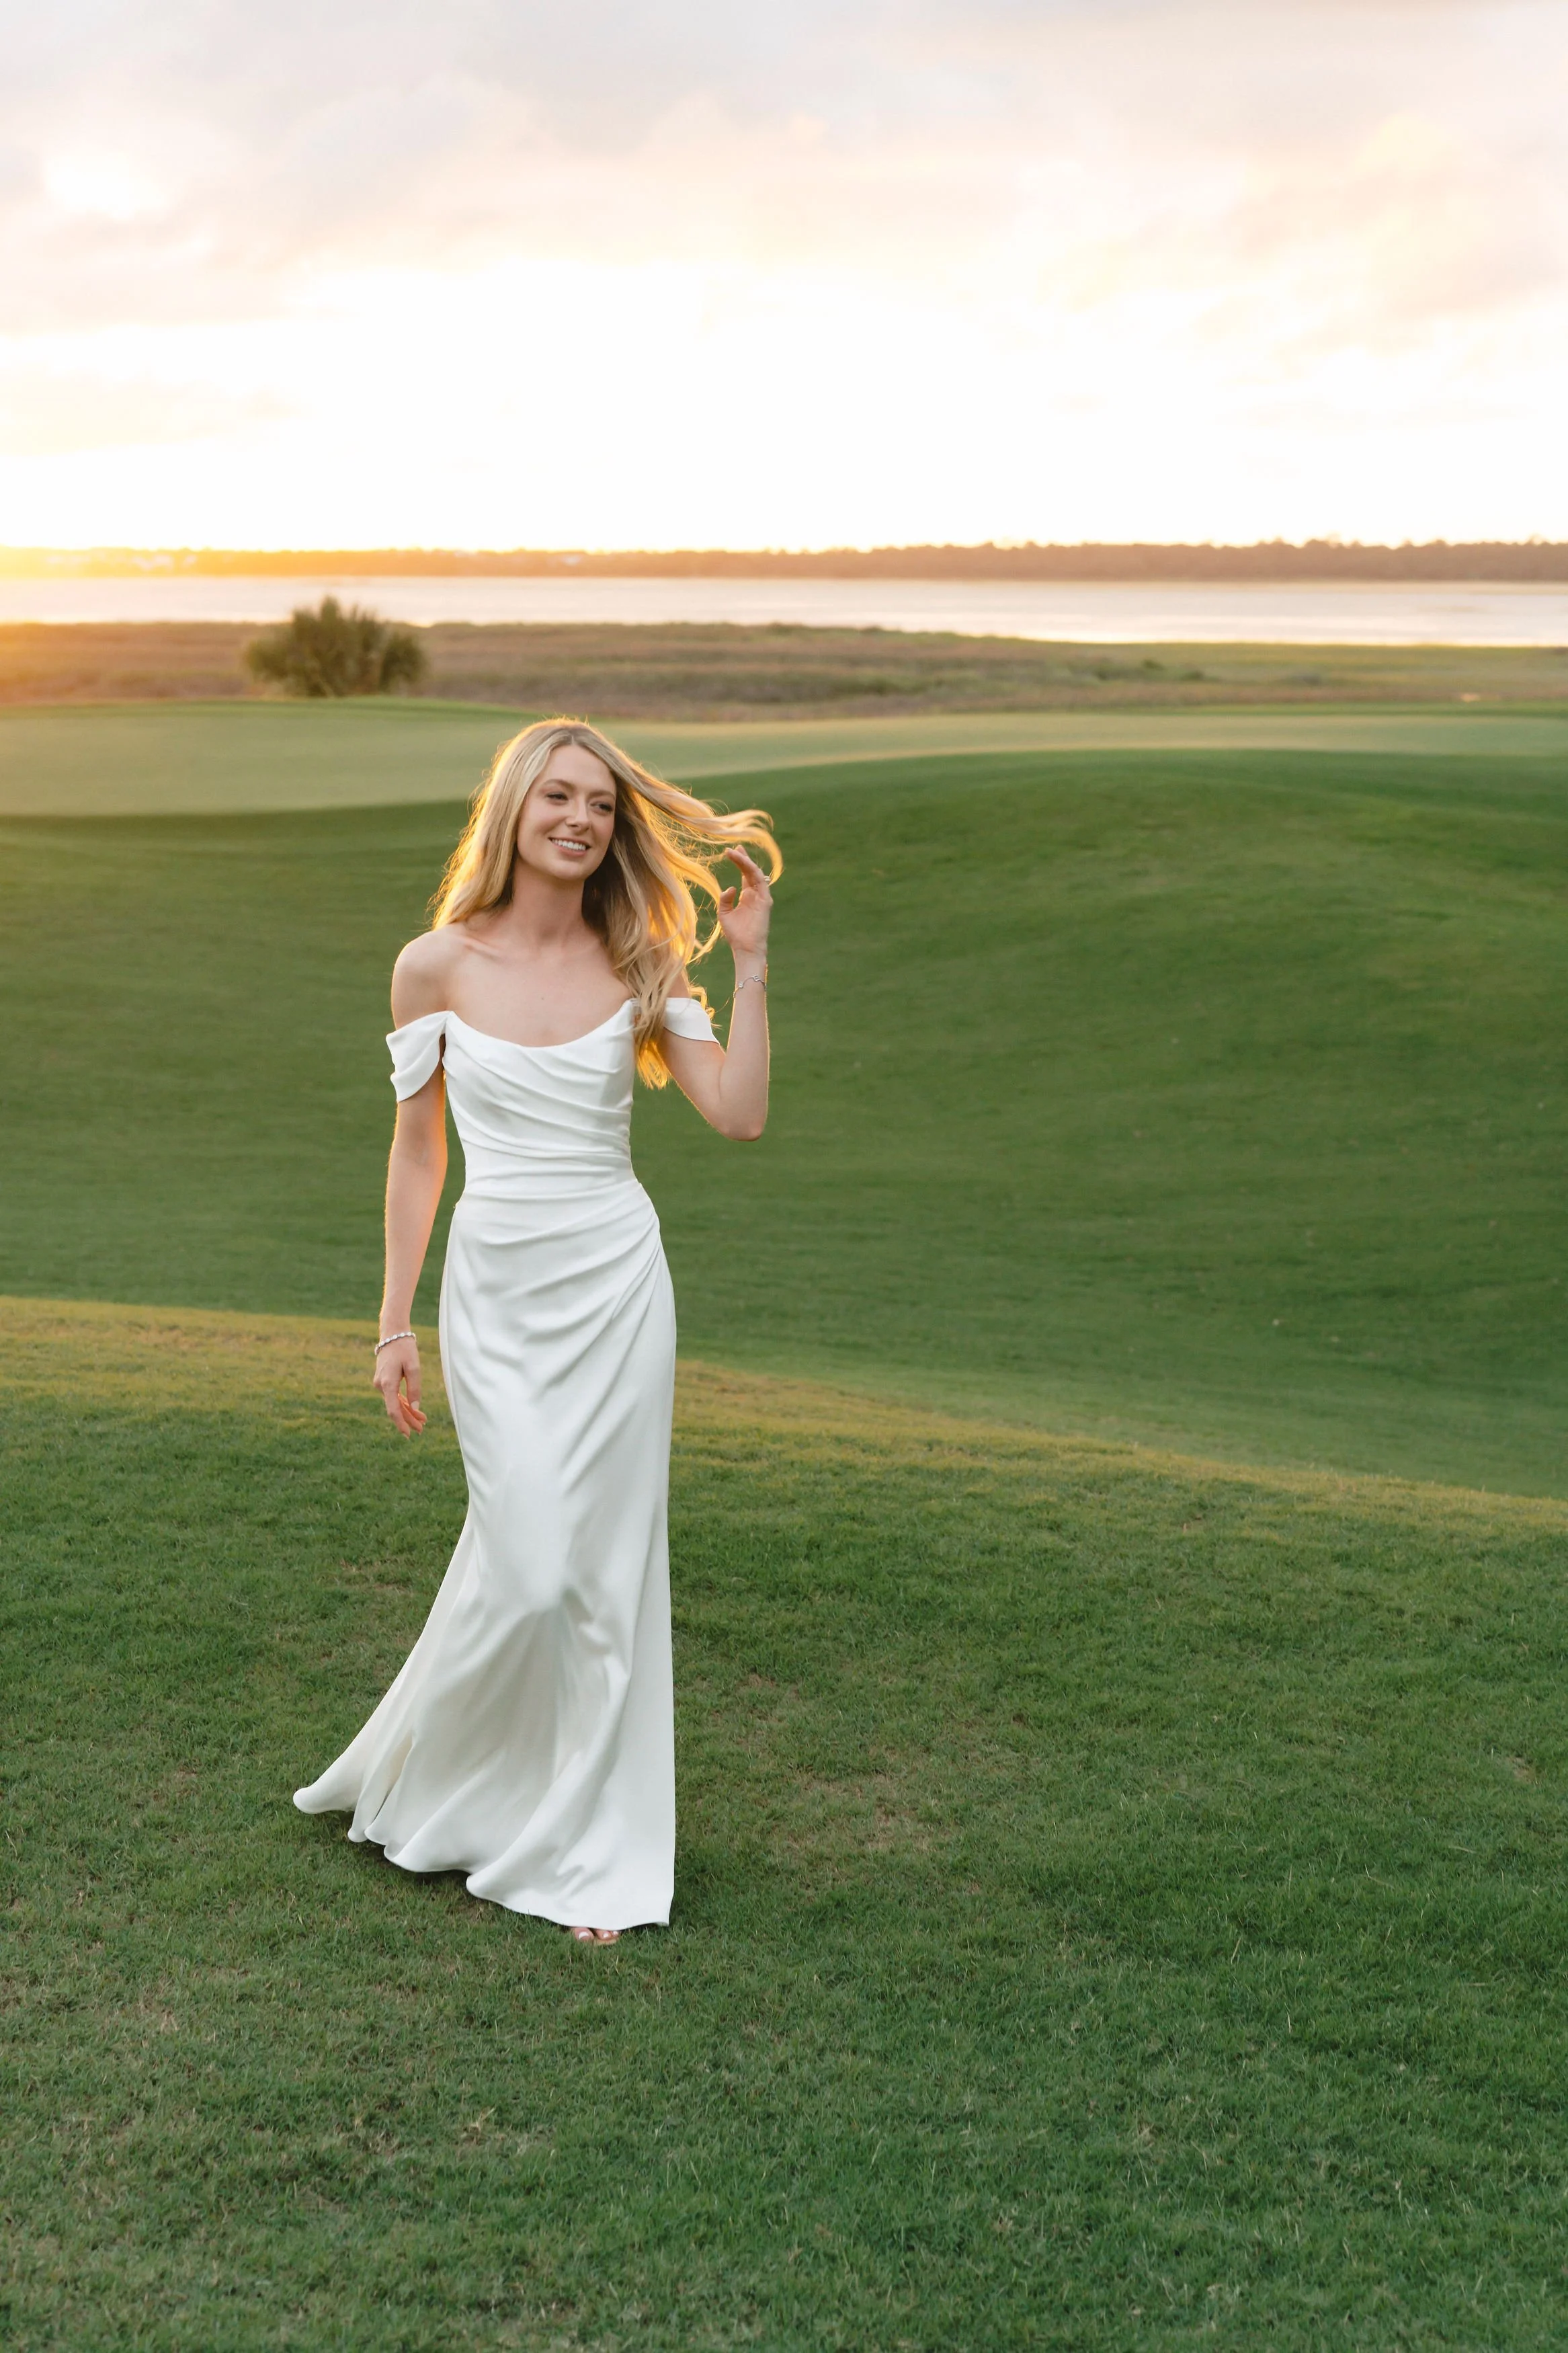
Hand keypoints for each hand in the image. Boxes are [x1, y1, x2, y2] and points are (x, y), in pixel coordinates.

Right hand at [374, 1337, 425, 1436]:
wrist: (393, 1334)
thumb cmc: (405, 1348)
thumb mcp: (414, 1367)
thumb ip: (415, 1388)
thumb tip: (416, 1408)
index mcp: (387, 1383)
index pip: (393, 1409)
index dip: (401, 1423)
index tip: (408, 1434)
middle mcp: (381, 1385)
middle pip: (395, 1408)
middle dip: (408, 1420)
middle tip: (422, 1429)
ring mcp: (380, 1383)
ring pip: (394, 1403)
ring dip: (407, 1412)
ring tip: (422, 1422)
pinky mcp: (383, 1380)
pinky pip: (393, 1396)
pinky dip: (403, 1403)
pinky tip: (413, 1410)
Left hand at [717, 847, 771, 963]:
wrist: (745, 948)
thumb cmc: (735, 933)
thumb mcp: (724, 914)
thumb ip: (724, 899)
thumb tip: (730, 887)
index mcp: (746, 897)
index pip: (744, 875)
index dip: (739, 863)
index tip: (730, 852)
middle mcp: (755, 894)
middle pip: (750, 871)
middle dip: (743, 858)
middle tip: (734, 847)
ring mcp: (761, 897)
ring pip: (755, 873)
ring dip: (746, 862)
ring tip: (735, 852)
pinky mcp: (765, 901)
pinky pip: (760, 881)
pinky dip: (752, 871)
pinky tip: (742, 864)